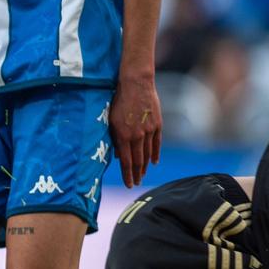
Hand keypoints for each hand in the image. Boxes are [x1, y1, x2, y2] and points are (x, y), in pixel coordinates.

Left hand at [110, 71, 161, 187]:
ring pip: (148, 154)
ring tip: (142, 175)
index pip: (127, 162)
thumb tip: (118, 155)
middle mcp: (137, 135)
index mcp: (123, 135)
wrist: (136, 83)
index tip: (128, 184)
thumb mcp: (110, 120)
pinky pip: (157, 143)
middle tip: (135, 184)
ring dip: (145, 166)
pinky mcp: (157, 124)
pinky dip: (155, 154)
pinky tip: (154, 162)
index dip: (127, 174)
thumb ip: (114, 138)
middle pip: (138, 161)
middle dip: (136, 174)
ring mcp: (149, 130)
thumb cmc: (118, 100)